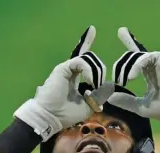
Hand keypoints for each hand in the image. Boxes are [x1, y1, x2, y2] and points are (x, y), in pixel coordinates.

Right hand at [14, 26, 114, 140]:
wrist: (51, 117)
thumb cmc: (66, 114)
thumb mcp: (88, 106)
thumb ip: (98, 95)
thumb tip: (108, 85)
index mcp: (76, 78)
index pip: (85, 60)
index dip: (87, 42)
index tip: (92, 29)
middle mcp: (71, 71)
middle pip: (89, 57)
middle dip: (100, 71)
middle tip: (98, 87)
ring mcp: (67, 68)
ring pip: (89, 59)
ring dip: (96, 73)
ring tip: (94, 86)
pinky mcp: (63, 68)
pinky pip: (81, 61)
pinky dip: (89, 70)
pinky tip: (90, 81)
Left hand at [109, 27, 159, 134]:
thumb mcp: (142, 106)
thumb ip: (127, 101)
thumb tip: (110, 98)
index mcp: (151, 75)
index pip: (136, 62)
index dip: (127, 52)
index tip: (118, 47)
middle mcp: (154, 67)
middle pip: (134, 54)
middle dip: (122, 62)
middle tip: (116, 78)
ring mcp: (158, 62)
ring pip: (135, 56)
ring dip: (126, 67)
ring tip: (122, 80)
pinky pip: (144, 57)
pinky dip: (135, 65)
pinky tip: (131, 77)